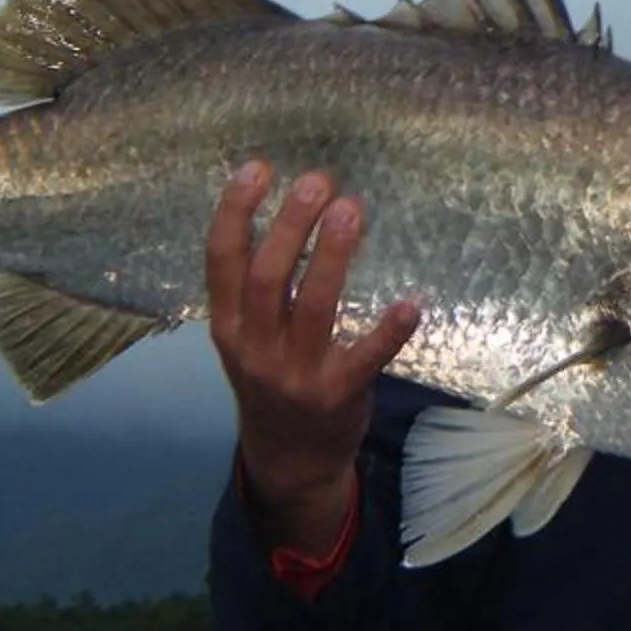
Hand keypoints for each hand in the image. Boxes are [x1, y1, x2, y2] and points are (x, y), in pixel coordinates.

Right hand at [205, 160, 420, 548]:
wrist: (289, 462)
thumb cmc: (271, 381)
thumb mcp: (244, 340)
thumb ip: (253, 290)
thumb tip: (287, 209)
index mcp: (227, 327)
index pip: (221, 261)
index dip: (234, 211)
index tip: (257, 168)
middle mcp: (255, 348)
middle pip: (268, 277)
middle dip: (290, 224)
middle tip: (318, 181)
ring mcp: (296, 374)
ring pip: (312, 307)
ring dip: (331, 256)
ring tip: (350, 210)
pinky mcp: (338, 395)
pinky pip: (365, 359)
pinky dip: (388, 331)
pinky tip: (410, 303)